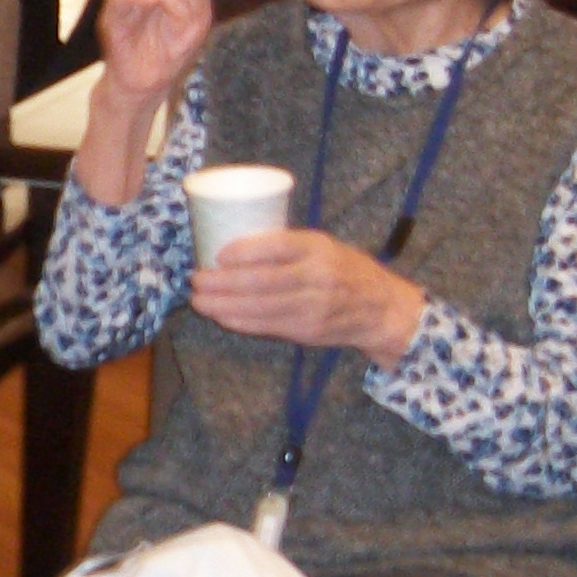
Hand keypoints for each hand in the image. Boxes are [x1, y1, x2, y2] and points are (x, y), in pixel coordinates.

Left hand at [188, 228, 425, 361]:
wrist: (380, 308)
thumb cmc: (342, 269)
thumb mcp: (322, 246)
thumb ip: (286, 247)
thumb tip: (232, 248)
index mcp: (318, 248)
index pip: (279, 246)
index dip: (246, 251)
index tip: (218, 254)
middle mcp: (317, 276)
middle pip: (264, 280)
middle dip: (224, 282)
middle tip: (196, 280)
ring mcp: (313, 306)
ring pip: (262, 306)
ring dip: (225, 305)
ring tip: (199, 301)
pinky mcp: (308, 330)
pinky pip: (270, 326)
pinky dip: (242, 322)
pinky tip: (222, 317)